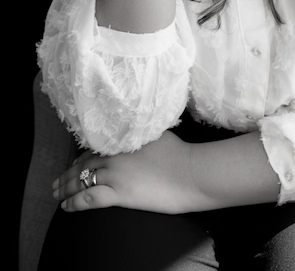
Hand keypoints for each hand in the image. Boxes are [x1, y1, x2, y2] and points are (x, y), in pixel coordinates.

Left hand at [52, 130, 199, 213]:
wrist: (191, 172)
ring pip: (82, 180)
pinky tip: (66, 207)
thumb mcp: (157, 134)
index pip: (94, 148)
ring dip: (66, 188)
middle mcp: (115, 154)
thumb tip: (135, 133)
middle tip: (57, 182)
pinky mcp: (119, 194)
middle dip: (68, 174)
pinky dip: (74, 202)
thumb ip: (141, 134)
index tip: (73, 165)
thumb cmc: (181, 154)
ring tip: (57, 195)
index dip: (80, 159)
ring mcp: (115, 174)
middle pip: (84, 164)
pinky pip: (89, 198)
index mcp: (123, 140)